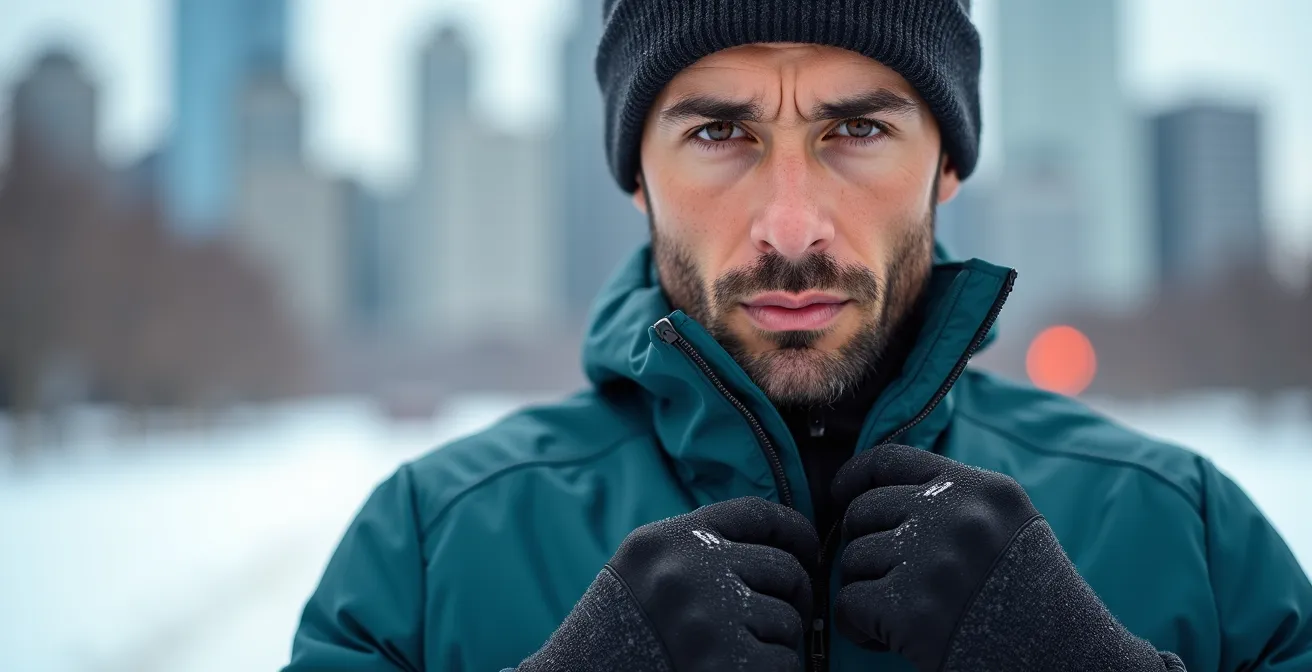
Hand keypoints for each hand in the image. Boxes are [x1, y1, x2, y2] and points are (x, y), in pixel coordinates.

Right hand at [518, 496, 818, 671]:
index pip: (756, 512)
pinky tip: (739, 671)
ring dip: (779, 642)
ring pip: (788, 620)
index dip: (794, 530)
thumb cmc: (625, 633)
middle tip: (780, 617)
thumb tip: (785, 545)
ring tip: (743, 652)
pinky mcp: (725, 665)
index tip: (809, 549)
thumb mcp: (648, 571)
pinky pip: (783, 663)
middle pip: (784, 568)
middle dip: (794, 595)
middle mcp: (688, 571)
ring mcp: (707, 619)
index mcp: (668, 540)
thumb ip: (702, 549)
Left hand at [830, 444, 1185, 671]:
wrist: (1071, 665)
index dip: (856, 477)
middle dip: (864, 546)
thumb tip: (867, 493)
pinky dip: (858, 626)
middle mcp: (958, 515)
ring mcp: (935, 561)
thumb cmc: (1033, 605)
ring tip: (898, 613)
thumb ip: (952, 503)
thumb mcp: (1007, 529)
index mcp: (983, 489)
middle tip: (886, 580)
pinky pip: (850, 604)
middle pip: (864, 511)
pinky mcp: (914, 610)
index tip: (841, 495)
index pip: (891, 458)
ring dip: (864, 589)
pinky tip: (886, 639)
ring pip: (853, 559)